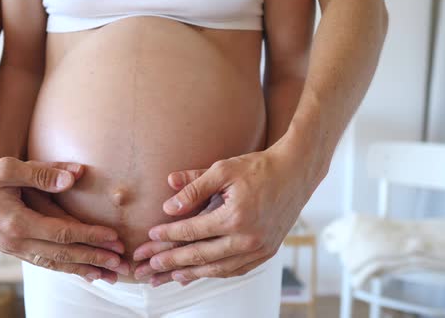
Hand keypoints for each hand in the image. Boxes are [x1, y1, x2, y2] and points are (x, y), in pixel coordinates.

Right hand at [0, 157, 129, 282]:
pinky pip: (44, 263)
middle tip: (120, 263)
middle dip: (93, 259)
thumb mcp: (9, 168)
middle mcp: (15, 242)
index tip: (113, 237)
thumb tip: (75, 175)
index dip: (89, 236)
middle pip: (62, 255)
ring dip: (83, 270)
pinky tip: (83, 272)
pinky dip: (65, 269)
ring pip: (54, 264)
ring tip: (108, 276)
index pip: (61, 233)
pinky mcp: (14, 249)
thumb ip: (43, 172)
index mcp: (15, 222)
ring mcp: (13, 249)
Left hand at [133, 142, 322, 286]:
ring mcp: (260, 249)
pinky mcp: (267, 252)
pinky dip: (215, 273)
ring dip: (191, 273)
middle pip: (201, 256)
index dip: (168, 235)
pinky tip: (200, 273)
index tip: (150, 237)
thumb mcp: (223, 170)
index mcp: (235, 217)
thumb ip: (194, 188)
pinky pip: (236, 269)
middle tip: (149, 267)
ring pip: (218, 268)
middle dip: (171, 262)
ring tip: (169, 276)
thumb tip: (169, 206)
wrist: (296, 172)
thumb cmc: (259, 167)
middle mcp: (248, 239)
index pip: (192, 231)